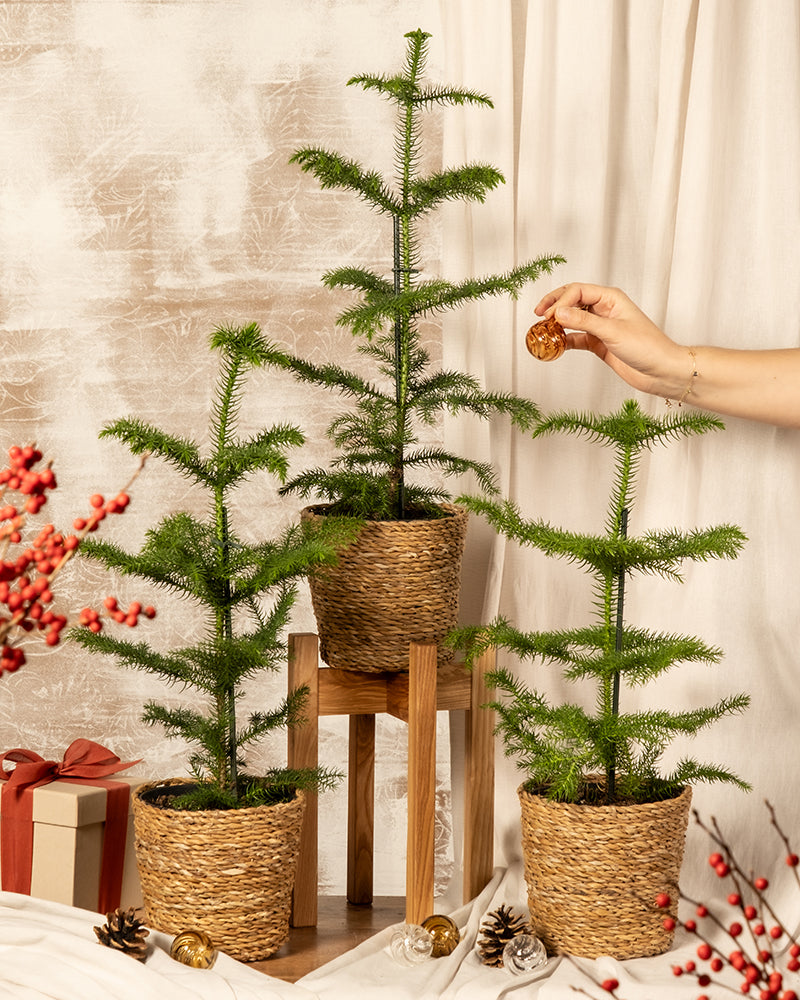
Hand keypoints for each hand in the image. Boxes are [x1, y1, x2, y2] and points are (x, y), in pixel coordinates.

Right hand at [534, 283, 685, 396]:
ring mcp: (601, 327)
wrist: (661, 371)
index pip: (578, 291)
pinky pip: (576, 338)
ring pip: (573, 320)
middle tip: (538, 314)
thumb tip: (559, 312)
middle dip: (555, 305)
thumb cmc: (647, 347)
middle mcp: (605, 309)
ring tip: (542, 331)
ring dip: (558, 324)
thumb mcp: (612, 332)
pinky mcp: (599, 343)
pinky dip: (565, 341)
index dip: (561, 300)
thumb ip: (584, 321)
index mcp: (611, 298)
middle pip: (573, 301)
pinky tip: (555, 345)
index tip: (549, 315)